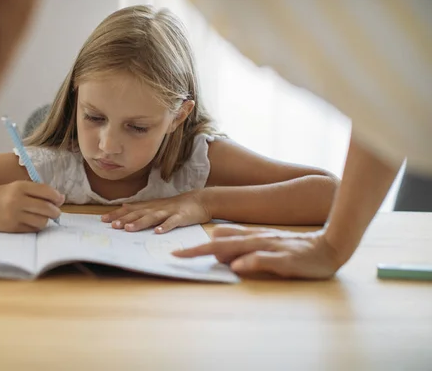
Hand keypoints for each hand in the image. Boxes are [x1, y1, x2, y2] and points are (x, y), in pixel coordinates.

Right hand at [0, 181, 63, 232]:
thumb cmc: (3, 195)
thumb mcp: (18, 187)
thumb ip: (38, 191)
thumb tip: (61, 199)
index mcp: (20, 187)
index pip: (46, 191)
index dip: (56, 197)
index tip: (59, 200)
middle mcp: (17, 200)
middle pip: (47, 208)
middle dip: (55, 211)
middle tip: (55, 211)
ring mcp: (14, 215)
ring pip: (42, 221)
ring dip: (46, 220)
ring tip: (42, 217)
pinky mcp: (12, 228)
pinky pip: (33, 229)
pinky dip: (36, 227)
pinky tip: (32, 222)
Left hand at [101, 190, 210, 232]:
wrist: (201, 200)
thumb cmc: (177, 205)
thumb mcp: (157, 205)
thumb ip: (141, 207)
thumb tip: (123, 207)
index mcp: (150, 206)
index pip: (131, 209)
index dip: (117, 214)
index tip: (103, 220)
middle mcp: (157, 208)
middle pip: (138, 213)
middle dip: (125, 219)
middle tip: (112, 225)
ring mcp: (169, 212)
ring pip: (152, 217)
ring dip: (140, 222)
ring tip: (129, 228)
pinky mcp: (181, 217)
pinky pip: (172, 223)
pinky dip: (165, 226)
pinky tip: (158, 232)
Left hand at [172, 225, 341, 278]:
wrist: (329, 246)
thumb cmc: (293, 248)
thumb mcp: (263, 243)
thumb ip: (241, 242)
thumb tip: (216, 247)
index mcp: (250, 237)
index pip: (217, 239)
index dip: (196, 246)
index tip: (174, 253)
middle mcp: (256, 239)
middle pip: (221, 243)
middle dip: (197, 250)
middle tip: (175, 256)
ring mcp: (270, 248)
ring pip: (240, 248)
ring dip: (218, 252)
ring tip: (195, 255)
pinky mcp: (285, 259)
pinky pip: (266, 260)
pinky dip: (252, 262)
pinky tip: (239, 267)